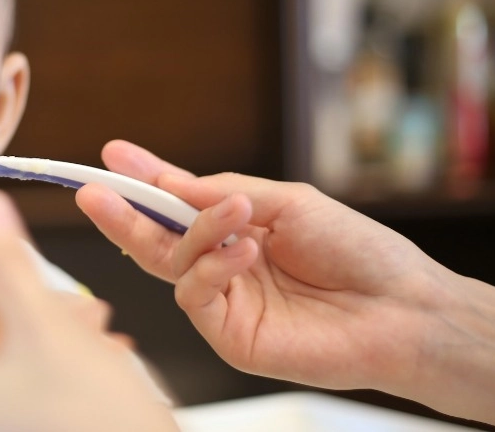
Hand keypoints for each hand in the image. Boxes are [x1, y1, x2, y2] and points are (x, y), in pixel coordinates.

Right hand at [76, 140, 456, 393]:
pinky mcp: (231, 337)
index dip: (145, 182)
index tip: (113, 156)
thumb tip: (171, 182)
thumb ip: (224, 194)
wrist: (402, 307)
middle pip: (157, 241)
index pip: (179, 207)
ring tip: (233, 215)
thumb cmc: (357, 251)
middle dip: (123, 214)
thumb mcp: (288, 202)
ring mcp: (226, 304)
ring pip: (174, 265)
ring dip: (195, 233)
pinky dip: (210, 268)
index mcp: (239, 231)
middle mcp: (225, 267)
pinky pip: (194, 297)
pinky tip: (243, 252)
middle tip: (93, 191)